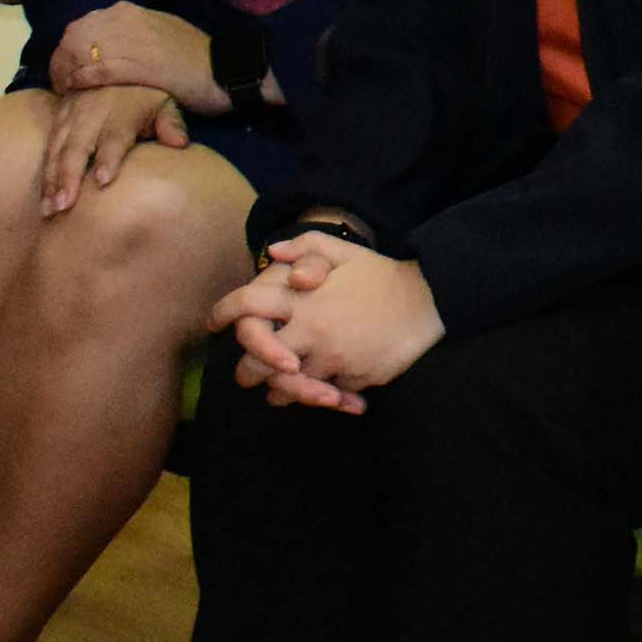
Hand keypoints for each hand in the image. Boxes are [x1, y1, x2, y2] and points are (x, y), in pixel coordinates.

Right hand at [37, 81, 187, 214]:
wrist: (111, 64)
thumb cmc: (145, 95)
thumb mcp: (164, 103)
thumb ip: (171, 124)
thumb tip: (180, 143)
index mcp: (122, 113)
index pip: (114, 138)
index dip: (108, 158)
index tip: (103, 181)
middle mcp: (92, 115)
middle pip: (78, 148)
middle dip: (69, 177)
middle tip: (64, 206)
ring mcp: (71, 118)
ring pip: (57, 151)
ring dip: (51, 180)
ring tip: (49, 209)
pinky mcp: (58, 120)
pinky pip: (47, 148)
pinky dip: (43, 174)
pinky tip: (42, 198)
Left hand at [52, 3, 227, 114]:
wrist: (227, 69)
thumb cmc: (196, 57)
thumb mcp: (161, 32)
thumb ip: (133, 33)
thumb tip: (108, 42)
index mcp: (130, 12)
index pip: (83, 25)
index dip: (69, 48)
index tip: (68, 67)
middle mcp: (125, 20)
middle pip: (75, 37)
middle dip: (62, 61)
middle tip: (62, 83)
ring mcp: (129, 40)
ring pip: (79, 52)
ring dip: (66, 73)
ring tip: (66, 90)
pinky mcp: (135, 65)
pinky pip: (94, 70)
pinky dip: (80, 80)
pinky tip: (77, 90)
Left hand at [207, 235, 443, 409]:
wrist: (429, 303)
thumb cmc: (382, 275)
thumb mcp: (345, 252)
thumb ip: (307, 246)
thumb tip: (273, 252)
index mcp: (302, 301)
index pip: (246, 308)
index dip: (221, 314)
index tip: (212, 323)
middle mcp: (311, 332)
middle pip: (257, 363)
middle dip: (247, 371)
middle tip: (246, 373)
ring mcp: (331, 359)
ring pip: (287, 387)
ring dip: (279, 390)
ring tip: (278, 390)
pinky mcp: (352, 379)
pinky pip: (324, 394)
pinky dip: (318, 395)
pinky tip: (318, 391)